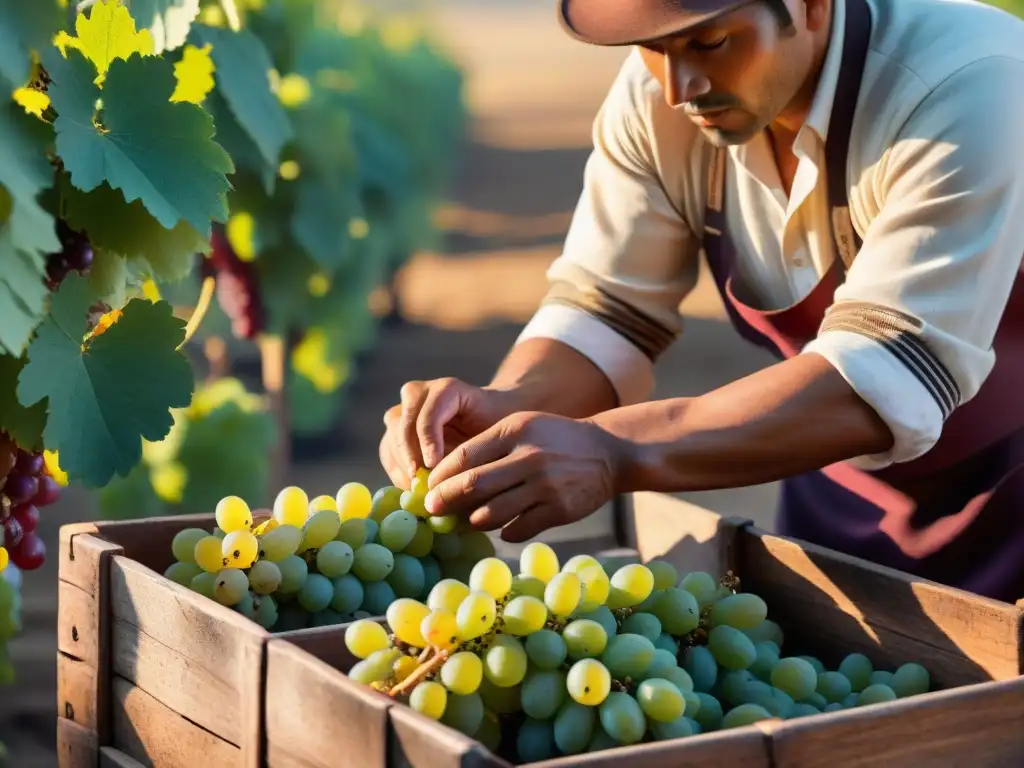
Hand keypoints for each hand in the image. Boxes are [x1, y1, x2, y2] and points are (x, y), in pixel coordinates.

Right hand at [379, 377, 518, 488]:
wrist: (490, 418)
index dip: (427, 439)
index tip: (432, 465)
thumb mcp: (495, 435)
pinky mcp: (396, 428)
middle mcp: (420, 393)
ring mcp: (405, 409)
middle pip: (403, 425)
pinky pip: (388, 451)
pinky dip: (397, 471)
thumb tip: (453, 483)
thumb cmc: (497, 427)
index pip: (428, 412)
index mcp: (447, 389)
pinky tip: (412, 488)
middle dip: (411, 457)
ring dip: (403, 467)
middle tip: (422, 484)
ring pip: (391, 438)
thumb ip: (476, 452)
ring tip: (419, 490)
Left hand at [423, 412, 627, 542]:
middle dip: (446, 501)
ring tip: (467, 520)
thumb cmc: (554, 439)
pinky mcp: (560, 510)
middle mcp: (529, 456)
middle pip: (473, 485)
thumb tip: (444, 477)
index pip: (465, 456)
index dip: (441, 476)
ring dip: (473, 520)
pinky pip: (517, 529)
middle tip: (432, 510)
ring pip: (492, 513)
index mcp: (515, 431)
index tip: (428, 487)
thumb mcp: (522, 426)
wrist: (608, 452)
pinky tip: (502, 527)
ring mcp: (545, 485)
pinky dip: (503, 531)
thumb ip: (488, 445)